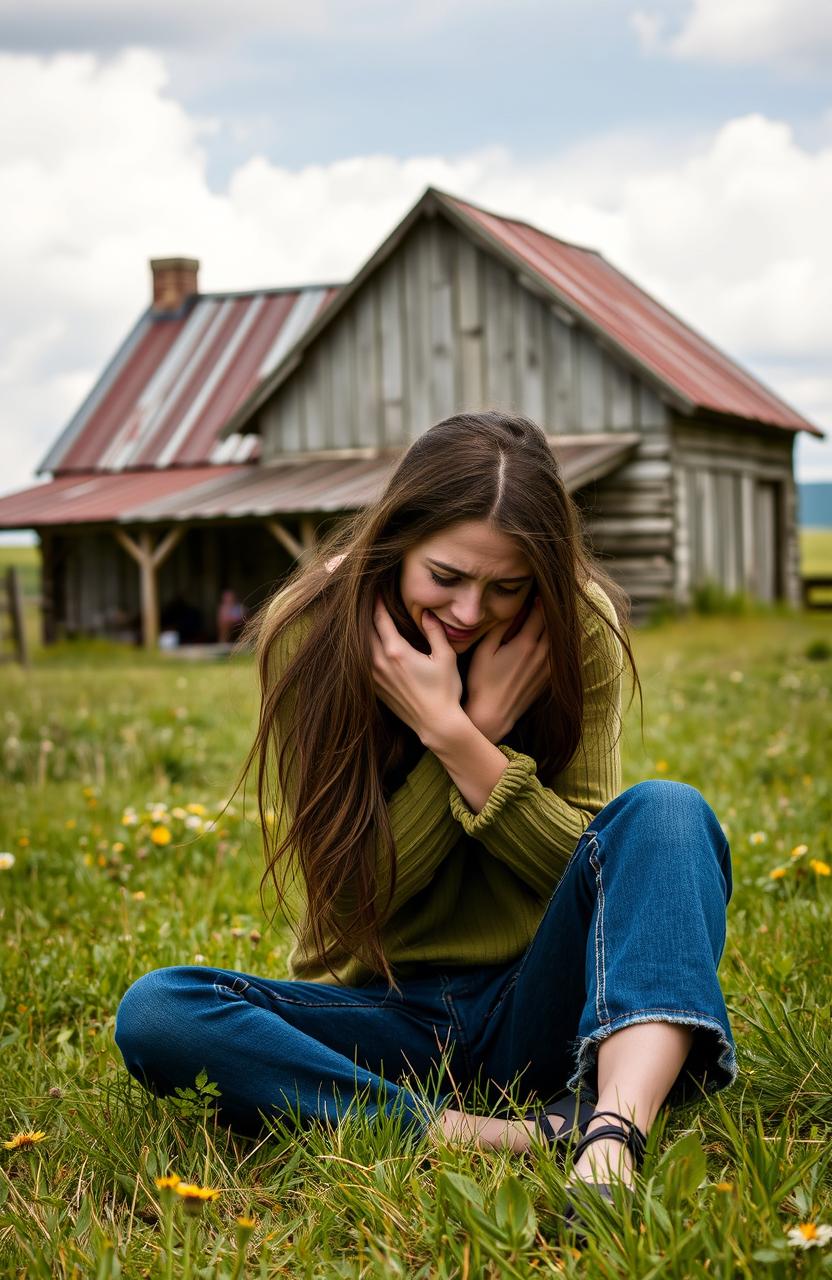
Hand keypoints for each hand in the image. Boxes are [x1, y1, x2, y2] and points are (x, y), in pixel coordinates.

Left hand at [371, 597, 463, 745]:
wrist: (436, 724)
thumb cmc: (445, 690)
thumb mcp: (446, 657)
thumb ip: (435, 632)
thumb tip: (427, 613)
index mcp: (397, 651)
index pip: (380, 619)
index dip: (376, 602)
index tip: (374, 590)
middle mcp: (380, 663)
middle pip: (365, 631)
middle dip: (365, 614)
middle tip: (363, 600)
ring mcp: (375, 678)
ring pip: (359, 648)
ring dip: (360, 632)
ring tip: (360, 619)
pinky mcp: (375, 689)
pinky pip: (362, 664)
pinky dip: (361, 652)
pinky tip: (364, 646)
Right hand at [464, 598, 548, 742]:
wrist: (493, 715)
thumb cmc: (482, 683)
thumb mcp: (484, 650)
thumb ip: (499, 628)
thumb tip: (511, 610)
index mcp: (525, 643)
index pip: (540, 613)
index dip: (540, 598)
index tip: (539, 588)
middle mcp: (541, 654)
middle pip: (553, 624)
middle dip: (551, 610)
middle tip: (549, 596)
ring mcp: (547, 668)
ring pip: (559, 640)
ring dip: (556, 626)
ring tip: (554, 614)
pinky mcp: (547, 680)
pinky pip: (559, 656)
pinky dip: (558, 644)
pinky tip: (554, 639)